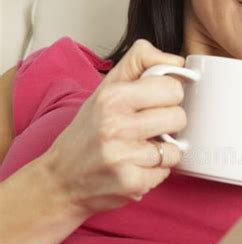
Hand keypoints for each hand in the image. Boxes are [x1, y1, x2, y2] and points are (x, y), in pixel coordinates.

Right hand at [44, 39, 186, 214]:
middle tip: (148, 128)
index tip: (155, 102)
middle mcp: (115, 125)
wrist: (60, 179)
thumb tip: (177, 61)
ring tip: (139, 150)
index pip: (172, 87)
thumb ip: (139, 64)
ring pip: (175, 149)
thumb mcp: (105, 89)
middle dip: (168, 124)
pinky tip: (134, 167)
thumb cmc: (87, 133)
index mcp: (112, 97)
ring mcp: (123, 156)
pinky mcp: (131, 182)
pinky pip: (165, 172)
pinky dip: (154, 172)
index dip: (168, 96)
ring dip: (162, 151)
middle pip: (179, 117)